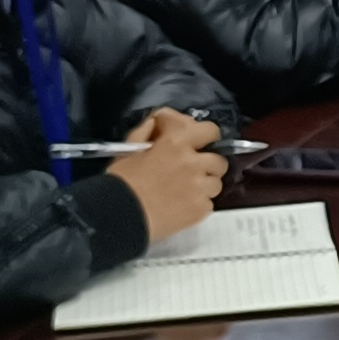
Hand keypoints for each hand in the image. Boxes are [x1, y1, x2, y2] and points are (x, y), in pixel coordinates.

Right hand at [105, 114, 228, 243]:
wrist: (119, 217)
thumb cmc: (121, 181)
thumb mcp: (130, 148)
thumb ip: (147, 131)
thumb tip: (158, 121)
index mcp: (176, 142)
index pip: (210, 130)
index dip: (206, 136)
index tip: (199, 143)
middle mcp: (193, 162)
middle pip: (219, 160)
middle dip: (208, 164)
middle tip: (191, 171)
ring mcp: (200, 187)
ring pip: (216, 183)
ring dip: (204, 185)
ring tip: (185, 191)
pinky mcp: (201, 209)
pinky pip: (209, 203)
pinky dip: (198, 203)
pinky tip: (182, 206)